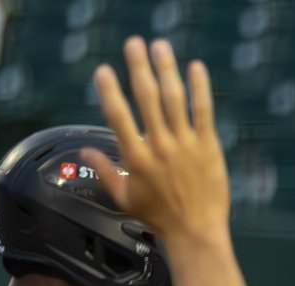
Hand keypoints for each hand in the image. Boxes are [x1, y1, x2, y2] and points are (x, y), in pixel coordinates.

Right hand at [85, 37, 228, 244]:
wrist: (196, 233)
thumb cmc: (161, 218)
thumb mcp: (125, 199)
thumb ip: (105, 171)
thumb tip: (85, 151)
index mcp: (136, 158)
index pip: (118, 117)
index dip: (109, 91)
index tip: (103, 71)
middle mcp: (160, 147)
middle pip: (147, 98)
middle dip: (138, 67)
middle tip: (133, 43)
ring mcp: (186, 145)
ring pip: (174, 98)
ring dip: (166, 69)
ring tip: (160, 46)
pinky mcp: (208, 147)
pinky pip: (203, 111)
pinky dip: (200, 88)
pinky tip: (196, 68)